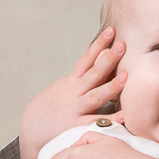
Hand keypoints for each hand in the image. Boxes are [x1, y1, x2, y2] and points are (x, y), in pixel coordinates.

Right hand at [19, 27, 126, 158]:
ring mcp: (76, 109)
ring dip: (111, 87)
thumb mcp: (66, 86)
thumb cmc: (55, 105)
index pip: (87, 59)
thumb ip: (85, 75)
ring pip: (95, 96)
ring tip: (126, 77)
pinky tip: (124, 115)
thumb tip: (104, 57)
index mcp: (72, 81)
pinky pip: (95, 122)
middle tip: (123, 45)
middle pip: (94, 74)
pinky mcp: (76, 126)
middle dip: (109, 59)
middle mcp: (75, 92)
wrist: (33, 127)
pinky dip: (110, 120)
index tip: (111, 30)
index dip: (99, 44)